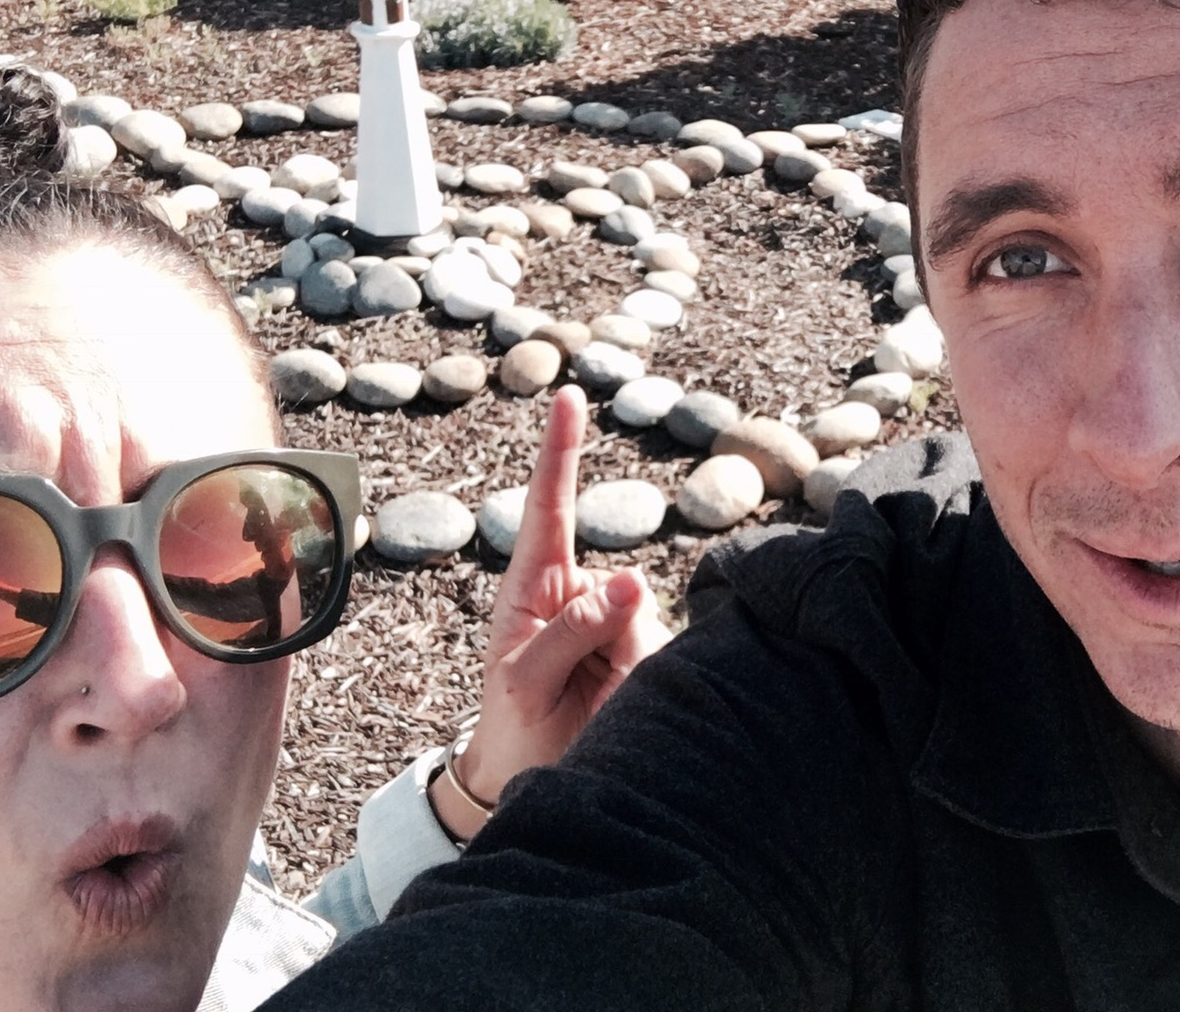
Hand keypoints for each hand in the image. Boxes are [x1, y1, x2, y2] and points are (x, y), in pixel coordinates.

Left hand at [449, 385, 671, 816]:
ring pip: (648, 621)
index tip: (567, 398)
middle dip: (612, 633)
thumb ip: (575, 630)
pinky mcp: (647, 652)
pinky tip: (617, 703)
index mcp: (533, 585)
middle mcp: (580, 592)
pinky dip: (647, 677)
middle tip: (575, 687)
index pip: (549, 507)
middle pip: (621, 587)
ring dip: (629, 664)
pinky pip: (665, 651)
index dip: (560, 451)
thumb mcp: (526, 681)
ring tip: (592, 702)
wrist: (530, 782)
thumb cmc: (515, 727)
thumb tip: (635, 580)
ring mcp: (617, 622)